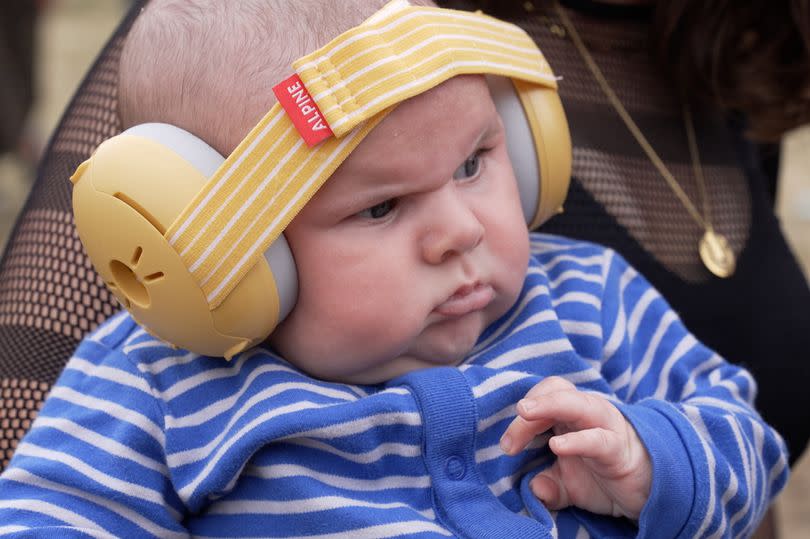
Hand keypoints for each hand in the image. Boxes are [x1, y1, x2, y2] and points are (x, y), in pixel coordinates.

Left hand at [500, 377, 651, 519]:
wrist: (648, 490)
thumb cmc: (603, 476)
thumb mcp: (568, 485)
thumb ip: (549, 486)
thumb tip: (534, 489)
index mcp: (570, 415)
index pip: (542, 398)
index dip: (522, 418)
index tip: (507, 446)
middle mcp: (586, 413)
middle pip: (555, 391)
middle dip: (530, 407)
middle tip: (511, 434)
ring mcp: (605, 427)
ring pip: (577, 403)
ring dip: (549, 405)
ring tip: (525, 413)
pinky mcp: (618, 448)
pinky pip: (598, 438)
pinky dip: (577, 440)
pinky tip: (558, 446)